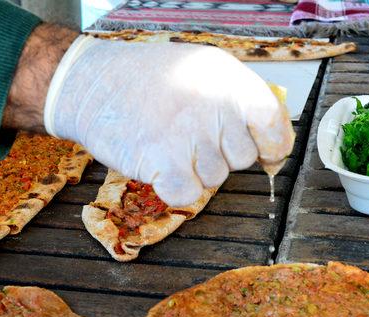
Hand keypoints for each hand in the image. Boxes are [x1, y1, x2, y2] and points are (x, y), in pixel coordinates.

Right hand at [44, 36, 293, 206]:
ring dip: (193, 170)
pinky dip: (174, 188)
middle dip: (221, 156)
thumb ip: (241, 104)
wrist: (93, 84)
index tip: (264, 151)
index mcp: (229, 81)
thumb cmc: (149, 80)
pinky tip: (159, 165)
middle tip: (191, 137)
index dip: (272, 146)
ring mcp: (189, 136)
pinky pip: (188, 195)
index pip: (273, 126)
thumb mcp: (204, 71)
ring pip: (214, 179)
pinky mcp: (164, 162)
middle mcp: (213, 107)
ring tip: (168, 143)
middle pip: (242, 159)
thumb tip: (275, 150)